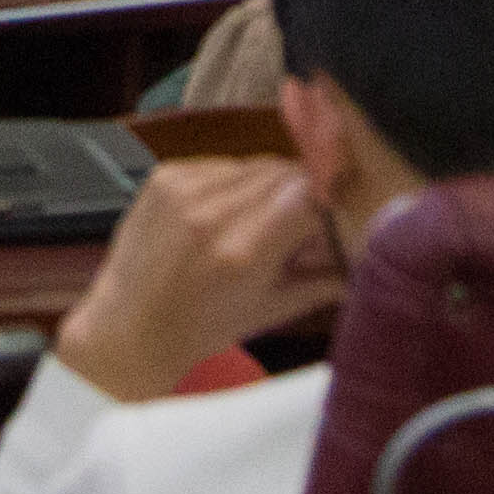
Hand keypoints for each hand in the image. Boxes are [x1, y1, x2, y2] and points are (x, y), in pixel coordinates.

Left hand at [49, 157, 343, 403]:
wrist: (128, 327)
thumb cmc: (199, 329)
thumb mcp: (273, 311)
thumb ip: (325, 278)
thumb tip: (366, 254)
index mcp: (242, 252)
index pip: (310, 195)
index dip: (329, 204)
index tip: (336, 216)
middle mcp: (211, 214)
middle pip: (285, 172)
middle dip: (303, 194)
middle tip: (303, 224)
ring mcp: (182, 190)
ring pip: (255, 165)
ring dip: (269, 187)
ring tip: (260, 224)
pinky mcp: (163, 176)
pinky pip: (221, 164)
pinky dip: (234, 184)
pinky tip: (225, 215)